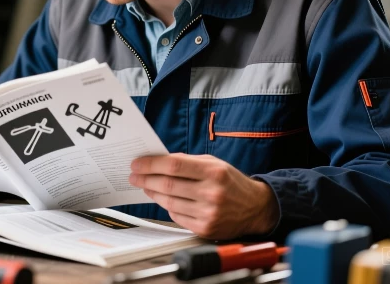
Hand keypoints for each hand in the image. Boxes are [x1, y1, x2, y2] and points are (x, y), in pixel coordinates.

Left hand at [129, 153, 278, 239]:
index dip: (151, 164)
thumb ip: (188, 162)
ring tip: (146, 186)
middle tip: (134, 176)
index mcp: (214, 172)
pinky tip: (164, 199)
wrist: (255, 208)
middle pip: (167, 185)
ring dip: (153, 193)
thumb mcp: (214, 164)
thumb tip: (158, 161)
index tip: (137, 164)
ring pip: (169, 202)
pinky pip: (176, 216)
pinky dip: (167, 206)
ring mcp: (208, 213)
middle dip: (146, 179)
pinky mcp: (205, 228)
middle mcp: (212, 193)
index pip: (173, 165)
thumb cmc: (231, 183)